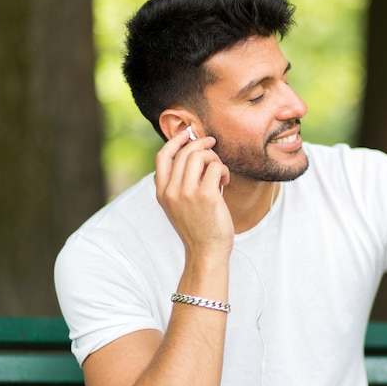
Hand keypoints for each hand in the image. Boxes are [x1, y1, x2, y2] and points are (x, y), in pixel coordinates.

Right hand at [155, 130, 232, 261]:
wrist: (206, 252)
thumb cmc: (198, 227)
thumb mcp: (178, 205)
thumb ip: (179, 183)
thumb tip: (193, 153)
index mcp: (162, 192)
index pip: (162, 156)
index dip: (175, 140)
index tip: (188, 133)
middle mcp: (171, 191)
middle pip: (185, 152)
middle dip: (202, 145)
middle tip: (213, 146)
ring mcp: (188, 193)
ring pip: (200, 156)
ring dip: (214, 158)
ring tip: (219, 171)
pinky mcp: (206, 196)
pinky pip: (216, 167)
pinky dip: (223, 169)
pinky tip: (225, 180)